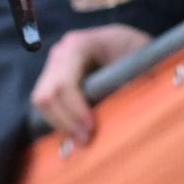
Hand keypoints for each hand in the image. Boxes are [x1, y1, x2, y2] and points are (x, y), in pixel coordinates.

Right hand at [31, 25, 150, 145]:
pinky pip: (47, 104)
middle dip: (64, 121)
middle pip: (46, 95)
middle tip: (86, 140)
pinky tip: (77, 130)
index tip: (92, 128)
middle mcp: (60, 53)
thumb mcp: (140, 60)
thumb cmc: (137, 50)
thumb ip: (131, 80)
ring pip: (42, 102)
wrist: (130, 43)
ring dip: (60, 123)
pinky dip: (59, 121)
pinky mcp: (55, 79)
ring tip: (82, 139)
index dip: (75, 109)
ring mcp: (55, 66)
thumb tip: (120, 104)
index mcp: (78, 45)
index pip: (64, 83)